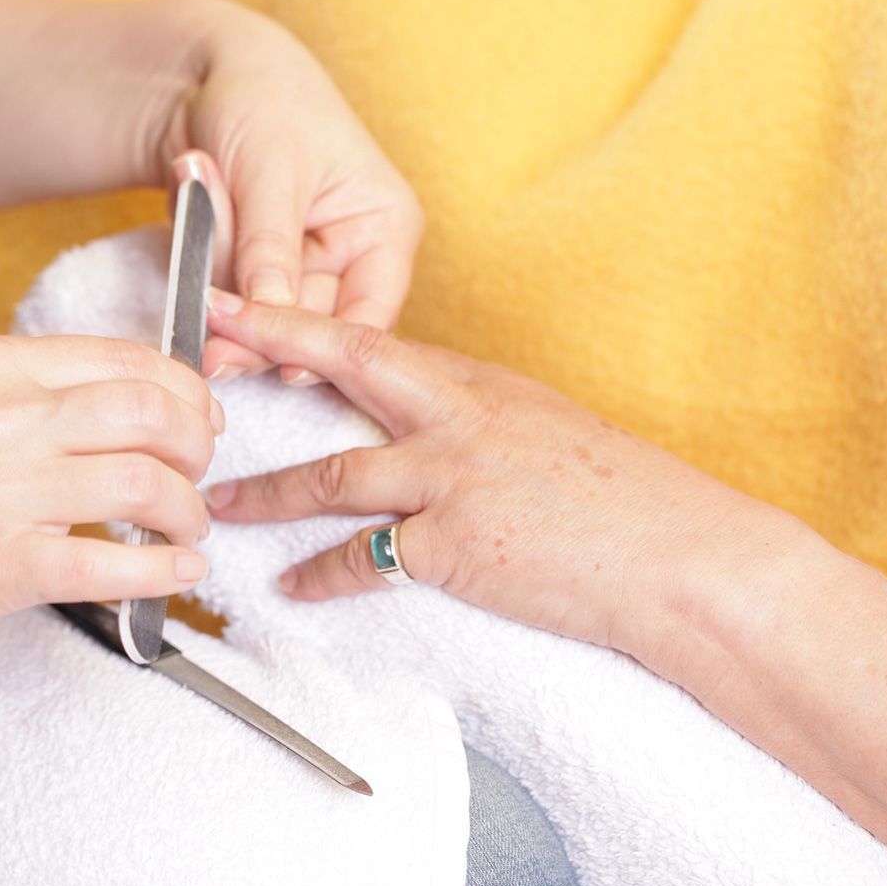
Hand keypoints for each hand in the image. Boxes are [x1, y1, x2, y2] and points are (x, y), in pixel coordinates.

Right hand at [0, 335, 221, 645]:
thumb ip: (34, 388)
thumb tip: (132, 402)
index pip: (129, 359)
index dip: (187, 390)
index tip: (201, 416)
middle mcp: (3, 417)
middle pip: (153, 412)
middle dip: (199, 444)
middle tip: (200, 469)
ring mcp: (5, 492)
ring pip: (148, 484)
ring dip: (189, 508)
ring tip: (187, 523)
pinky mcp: (5, 566)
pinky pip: (116, 564)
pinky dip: (166, 569)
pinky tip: (179, 570)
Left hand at [157, 2, 423, 381]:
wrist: (203, 74)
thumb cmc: (263, 97)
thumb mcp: (273, 168)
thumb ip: (270, 245)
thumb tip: (271, 313)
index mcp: (383, 229)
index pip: (370, 313)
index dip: (331, 347)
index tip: (286, 371)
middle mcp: (349, 259)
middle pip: (309, 326)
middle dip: (254, 315)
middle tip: (204, 320)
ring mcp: (297, 270)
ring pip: (259, 316)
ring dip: (217, 271)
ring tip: (199, 175)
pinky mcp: (251, 275)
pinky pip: (224, 298)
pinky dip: (199, 262)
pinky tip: (193, 196)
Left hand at [201, 289, 807, 660]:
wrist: (682, 559)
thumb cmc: (625, 501)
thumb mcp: (545, 435)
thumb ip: (476, 422)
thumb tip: (422, 424)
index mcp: (478, 383)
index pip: (373, 338)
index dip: (300, 319)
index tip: (245, 300)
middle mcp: (457, 417)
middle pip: (344, 368)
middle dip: (268, 348)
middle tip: (204, 342)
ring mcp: (452, 478)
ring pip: (332, 475)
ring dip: (266, 492)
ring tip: (220, 505)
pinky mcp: (454, 546)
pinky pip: (363, 560)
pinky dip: (321, 574)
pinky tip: (293, 586)